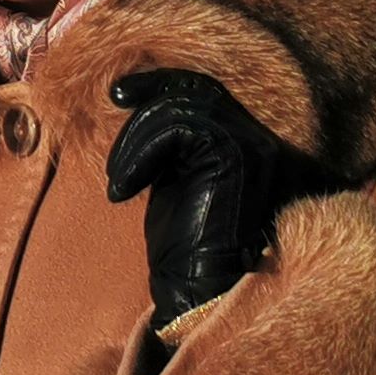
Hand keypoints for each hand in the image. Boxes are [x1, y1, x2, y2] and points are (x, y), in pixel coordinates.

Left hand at [105, 68, 291, 334]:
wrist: (201, 290)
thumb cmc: (184, 249)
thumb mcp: (174, 183)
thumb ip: (171, 148)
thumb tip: (141, 112)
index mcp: (248, 147)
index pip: (209, 95)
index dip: (165, 84)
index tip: (121, 92)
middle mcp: (260, 141)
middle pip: (198, 92)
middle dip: (151, 90)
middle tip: (115, 96)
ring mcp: (251, 146)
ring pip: (181, 110)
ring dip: (136, 140)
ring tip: (118, 180)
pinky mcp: (234, 154)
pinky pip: (176, 129)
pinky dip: (139, 154)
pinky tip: (124, 188)